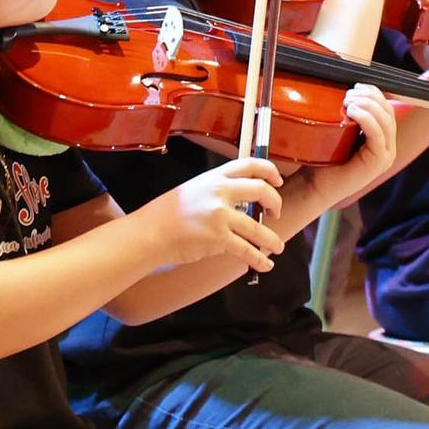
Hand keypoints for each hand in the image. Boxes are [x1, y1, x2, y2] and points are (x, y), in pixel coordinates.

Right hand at [145, 158, 285, 271]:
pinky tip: (264, 264)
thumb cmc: (168, 213)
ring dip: (272, 239)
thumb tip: (241, 199)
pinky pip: (246, 250)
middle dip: (275, 203)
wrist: (150, 232)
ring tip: (277, 246)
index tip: (278, 181)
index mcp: (214, 177)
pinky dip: (259, 259)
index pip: (250, 164)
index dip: (270, 172)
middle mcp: (219, 191)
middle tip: (276, 214)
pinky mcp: (218, 238)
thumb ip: (218, 190)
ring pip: (258, 228)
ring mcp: (219, 215)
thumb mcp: (194, 189)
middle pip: (261, 190)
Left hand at [319, 84, 397, 203]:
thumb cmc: (322, 160)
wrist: (315, 187)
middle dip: (369, 96)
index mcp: (382, 139)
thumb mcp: (338, 133)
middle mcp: (388, 147)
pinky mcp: (377, 163)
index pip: (387, 108)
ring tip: (347, 101)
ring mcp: (385, 156)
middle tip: (348, 94)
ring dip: (367, 105)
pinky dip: (366, 119)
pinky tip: (352, 111)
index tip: (356, 86)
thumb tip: (348, 92)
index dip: (374, 93)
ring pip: (386, 120)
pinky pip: (378, 134)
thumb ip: (348, 117)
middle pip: (388, 111)